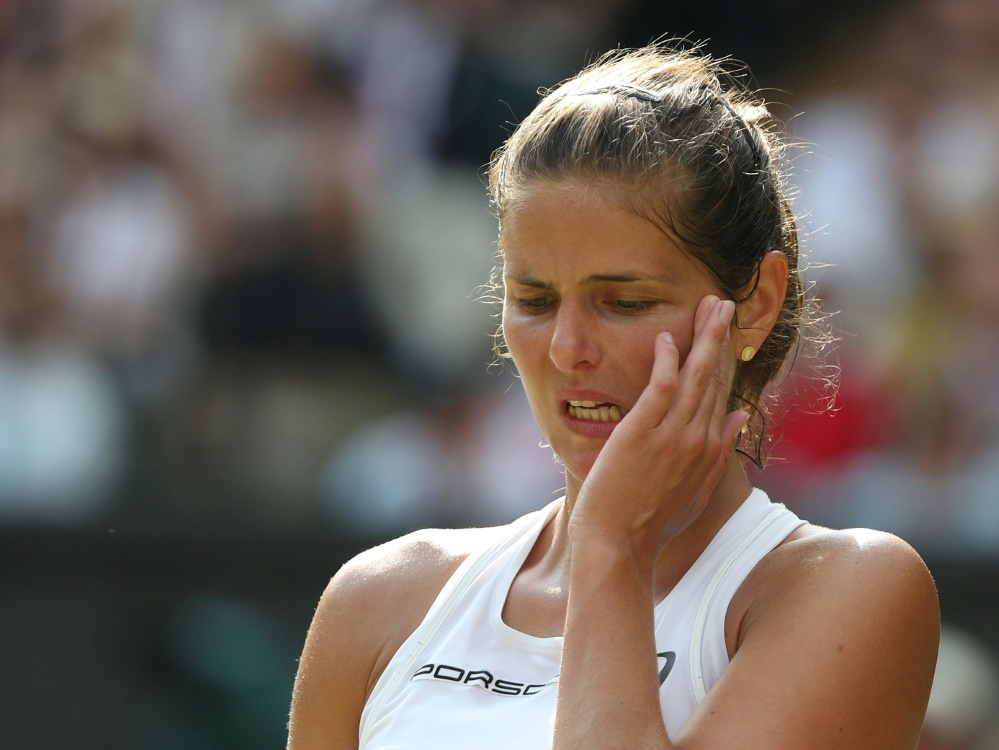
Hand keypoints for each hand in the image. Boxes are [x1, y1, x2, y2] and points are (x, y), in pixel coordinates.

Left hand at [568, 295, 749, 560]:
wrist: (618, 546)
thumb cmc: (649, 523)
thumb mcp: (695, 490)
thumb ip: (719, 452)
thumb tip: (739, 418)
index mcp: (710, 451)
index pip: (722, 393)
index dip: (725, 359)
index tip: (727, 331)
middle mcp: (698, 440)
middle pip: (714, 378)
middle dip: (720, 337)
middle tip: (724, 303)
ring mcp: (672, 437)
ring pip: (695, 378)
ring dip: (704, 338)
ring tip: (711, 306)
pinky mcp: (642, 435)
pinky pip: (661, 388)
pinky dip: (667, 361)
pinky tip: (668, 338)